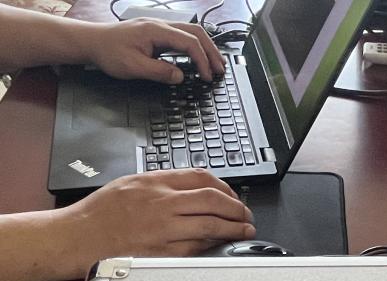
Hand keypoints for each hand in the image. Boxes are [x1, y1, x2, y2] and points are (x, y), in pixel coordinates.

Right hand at [53, 169, 254, 277]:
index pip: (201, 178)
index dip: (225, 187)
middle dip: (237, 208)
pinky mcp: (162, 253)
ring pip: (211, 225)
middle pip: (213, 200)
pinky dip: (213, 247)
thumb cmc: (97, 214)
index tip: (233, 196)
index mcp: (153, 183)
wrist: (74, 238)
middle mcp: (161, 204)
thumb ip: (160, 184)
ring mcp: (163, 229)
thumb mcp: (128, 185)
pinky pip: (197, 249)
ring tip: (244, 231)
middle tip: (246, 215)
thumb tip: (191, 187)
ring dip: (234, 229)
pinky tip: (222, 248)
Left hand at [85, 18, 224, 83]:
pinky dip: (196, 47)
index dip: (202, 60)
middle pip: (196, 33)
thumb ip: (159, 72)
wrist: (92, 42)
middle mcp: (160, 25)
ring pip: (192, 33)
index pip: (189, 43)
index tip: (207, 76)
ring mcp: (159, 27)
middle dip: (212, 52)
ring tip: (215, 64)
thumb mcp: (133, 67)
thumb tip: (180, 76)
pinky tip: (198, 57)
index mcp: (156, 31)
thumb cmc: (108, 52)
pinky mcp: (157, 33)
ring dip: (206, 48)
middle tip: (221, 69)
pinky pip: (183, 36)